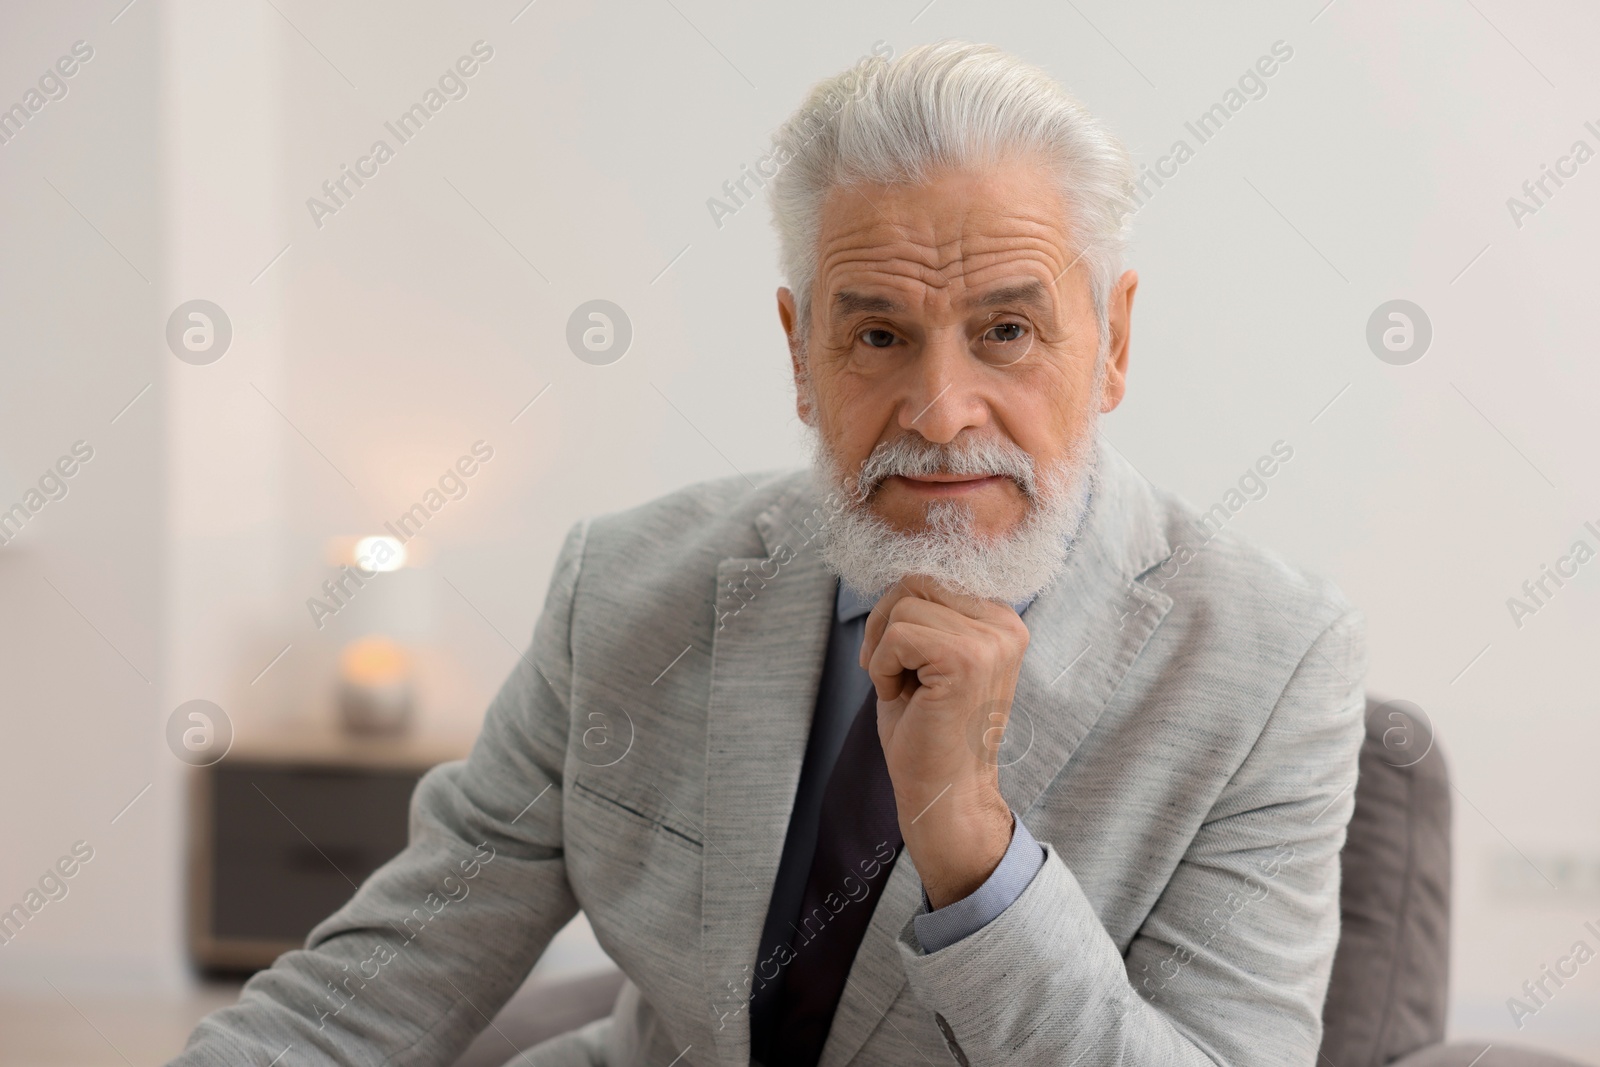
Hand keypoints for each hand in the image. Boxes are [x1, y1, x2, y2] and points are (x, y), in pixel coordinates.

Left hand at [859, 575, 1028, 908]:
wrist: (944, 792)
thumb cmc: (928, 729)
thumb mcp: (931, 656)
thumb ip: (928, 613)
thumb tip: (899, 573)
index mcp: (1001, 621)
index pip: (932, 575)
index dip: (898, 612)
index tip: (901, 660)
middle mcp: (1005, 625)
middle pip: (915, 580)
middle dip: (885, 623)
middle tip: (890, 671)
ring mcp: (989, 642)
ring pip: (903, 604)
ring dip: (883, 649)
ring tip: (903, 688)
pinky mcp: (965, 660)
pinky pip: (898, 635)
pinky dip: (883, 667)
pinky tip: (901, 698)